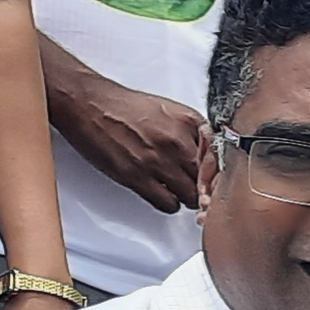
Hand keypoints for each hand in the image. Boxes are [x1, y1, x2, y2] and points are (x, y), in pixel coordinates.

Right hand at [44, 57, 212, 213]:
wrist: (90, 105)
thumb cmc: (126, 107)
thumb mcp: (171, 110)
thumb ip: (194, 131)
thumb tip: (211, 152)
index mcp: (188, 125)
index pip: (220, 159)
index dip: (218, 172)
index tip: (214, 178)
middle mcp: (177, 144)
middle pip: (207, 180)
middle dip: (204, 187)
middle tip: (198, 189)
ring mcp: (157, 162)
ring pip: (190, 197)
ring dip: (187, 198)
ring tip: (179, 191)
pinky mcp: (136, 177)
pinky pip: (167, 204)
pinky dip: (169, 203)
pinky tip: (163, 195)